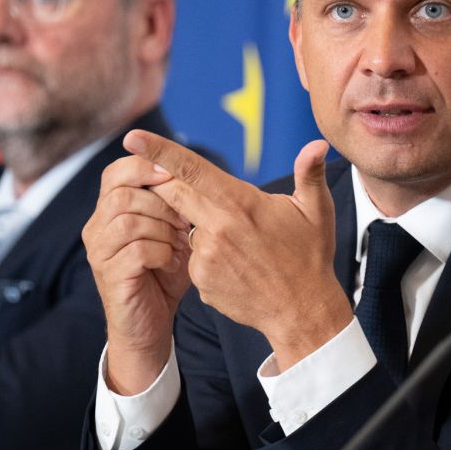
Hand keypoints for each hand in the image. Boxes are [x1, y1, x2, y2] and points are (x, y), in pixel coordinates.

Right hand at [83, 136, 196, 392]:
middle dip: (162, 203)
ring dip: (163, 229)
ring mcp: (99, 252)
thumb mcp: (170, 232)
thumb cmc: (163, 274)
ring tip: (180, 244)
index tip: (174, 175)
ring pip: (128, 220)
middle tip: (184, 222)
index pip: (115, 172)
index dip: (145, 167)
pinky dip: (162, 253)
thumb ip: (174, 203)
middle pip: (123, 194)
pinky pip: (137, 250)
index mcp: (108, 210)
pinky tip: (172, 263)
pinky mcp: (109, 275)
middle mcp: (96, 227)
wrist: (150, 326)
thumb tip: (192, 172)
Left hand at [131, 131, 349, 369]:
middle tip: (176, 184)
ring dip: (203, 228)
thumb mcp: (316, 211)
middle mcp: (217, 227)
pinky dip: (208, 258)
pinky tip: (236, 267)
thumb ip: (310, 173)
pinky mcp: (201, 280)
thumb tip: (318, 144)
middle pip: (174, 194)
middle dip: (168, 185)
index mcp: (239, 203)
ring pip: (188, 228)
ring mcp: (206, 257)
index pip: (190, 170)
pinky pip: (195, 259)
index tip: (132, 137)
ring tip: (240, 245)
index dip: (159, 151)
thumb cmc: (310, 257)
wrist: (302, 312)